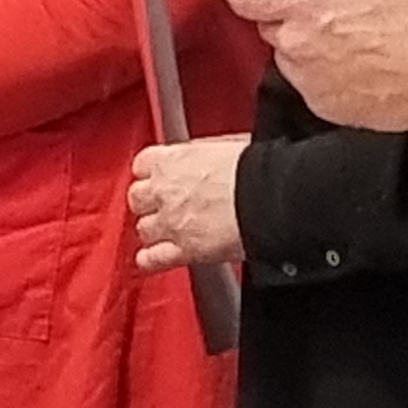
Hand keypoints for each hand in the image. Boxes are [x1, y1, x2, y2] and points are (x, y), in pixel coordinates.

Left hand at [129, 137, 247, 274]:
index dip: (150, 173)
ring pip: (144, 229)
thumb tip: (211, 158)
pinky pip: (154, 259)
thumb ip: (204, 155)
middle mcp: (164, 191)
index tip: (157, 176)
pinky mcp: (184, 251)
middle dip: (148, 203)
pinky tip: (152, 260)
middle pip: (137, 198)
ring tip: (166, 232)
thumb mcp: (225, 147)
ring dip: (153, 231)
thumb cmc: (256, 169)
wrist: (270, 197)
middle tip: (161, 205)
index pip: (142, 165)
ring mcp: (171, 223)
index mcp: (172, 160)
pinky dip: (150, 260)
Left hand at [223, 0, 407, 133]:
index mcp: (305, 4)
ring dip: (308, 52)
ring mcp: (305, 76)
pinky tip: (356, 71)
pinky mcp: (318, 103)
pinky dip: (324, 78)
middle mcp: (297, 41)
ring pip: (289, 58)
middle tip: (328, 20)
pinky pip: (308, 85)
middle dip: (290, 21)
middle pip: (271, 27)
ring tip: (352, 48)